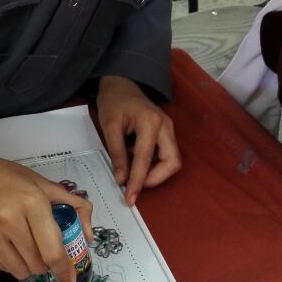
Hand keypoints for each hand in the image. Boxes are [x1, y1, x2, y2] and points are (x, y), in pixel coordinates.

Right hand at [0, 153, 92, 281]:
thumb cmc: (11, 180)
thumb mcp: (45, 185)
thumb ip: (74, 206)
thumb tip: (88, 238)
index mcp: (32, 203)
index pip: (52, 251)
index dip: (64, 269)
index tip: (69, 279)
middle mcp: (9, 220)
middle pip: (38, 265)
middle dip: (46, 263)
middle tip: (43, 248)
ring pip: (21, 271)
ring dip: (29, 265)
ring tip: (26, 246)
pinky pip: (4, 268)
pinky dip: (12, 262)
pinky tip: (8, 243)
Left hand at [97, 75, 180, 205]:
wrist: (121, 83)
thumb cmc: (113, 101)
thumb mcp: (109, 126)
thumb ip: (116, 154)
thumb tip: (121, 180)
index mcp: (150, 122)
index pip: (146, 159)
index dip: (138, 181)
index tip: (130, 198)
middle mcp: (166, 126)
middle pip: (172, 162)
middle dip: (155, 179)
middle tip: (134, 185)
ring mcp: (169, 129)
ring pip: (172, 160)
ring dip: (153, 171)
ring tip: (130, 166)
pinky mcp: (167, 133)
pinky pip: (165, 154)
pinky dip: (152, 163)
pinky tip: (133, 157)